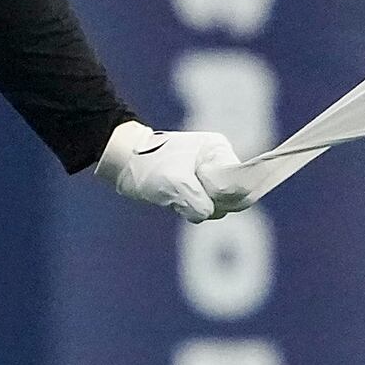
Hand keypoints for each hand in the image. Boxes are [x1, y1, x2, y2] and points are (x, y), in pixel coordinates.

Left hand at [97, 120, 251, 221]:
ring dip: (197, 207)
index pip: (239, 181)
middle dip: (210, 202)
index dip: (224, 193)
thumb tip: (209, 213)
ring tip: (176, 197)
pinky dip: (190, 210)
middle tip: (185, 195)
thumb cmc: (149, 164)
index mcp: (218, 150)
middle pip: (233, 197)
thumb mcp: (175, 183)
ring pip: (218, 207)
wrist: (124, 163)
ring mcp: (209, 178)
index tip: (205, 194)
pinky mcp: (198, 191)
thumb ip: (199, 201)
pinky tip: (174, 201)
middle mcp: (219, 163)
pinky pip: (204, 210)